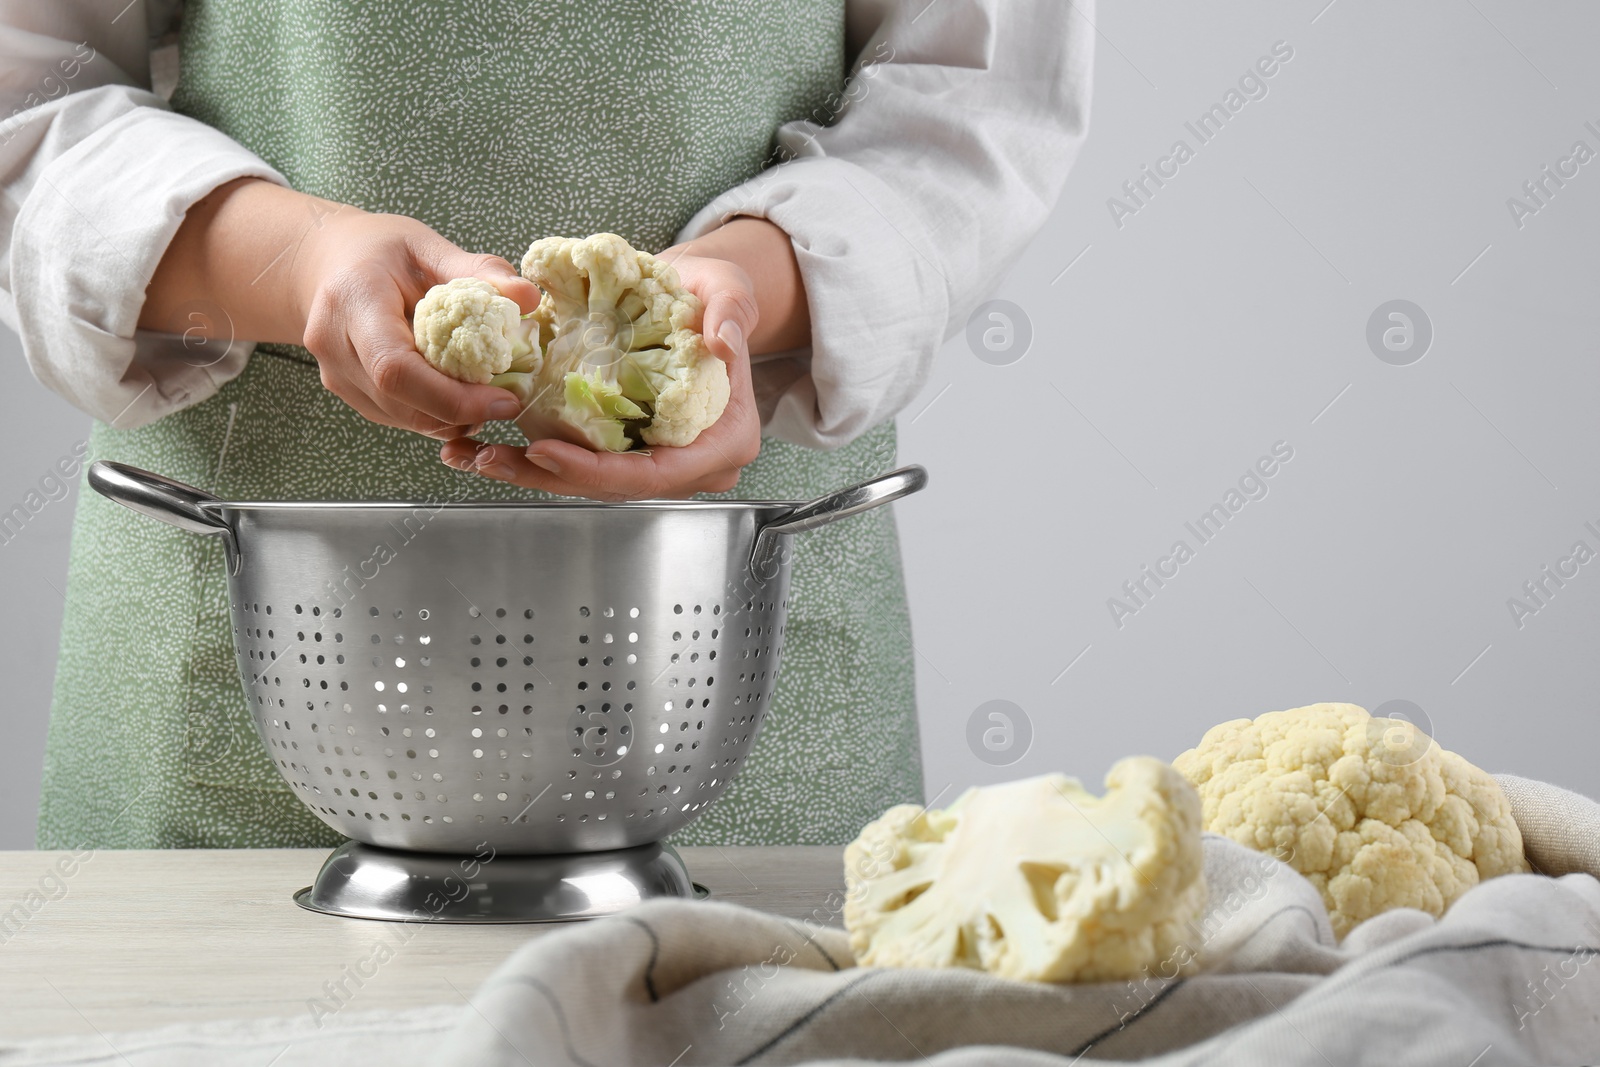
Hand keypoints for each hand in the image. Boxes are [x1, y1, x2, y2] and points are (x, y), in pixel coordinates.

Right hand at [140, 178, 543, 440]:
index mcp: (353, 300)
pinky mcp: (348, 391)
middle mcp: (335, 344)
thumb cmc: (378, 250)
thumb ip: (476, 270)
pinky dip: (435, 414)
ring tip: (488, 395)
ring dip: (452, 417)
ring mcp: (336, 374)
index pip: (395, 367)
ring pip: (402, 417)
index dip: (452, 396)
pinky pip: (398, 416)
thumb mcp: (426, 245)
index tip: (503, 399)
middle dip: (462, 411)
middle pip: (401, 401)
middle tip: (508, 401)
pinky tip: (459, 394)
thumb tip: (528, 297)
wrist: (324, 263)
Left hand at [439, 247, 763, 498]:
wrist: (699, 298)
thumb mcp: (730, 290)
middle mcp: (692, 464)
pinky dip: (539, 456)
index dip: (597, 470)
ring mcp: (660, 461)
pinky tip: (492, 446)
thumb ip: (732, 313)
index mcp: (724, 441)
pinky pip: (585, 461)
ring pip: (593, 481)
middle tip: (488, 458)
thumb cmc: (715, 295)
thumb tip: (723, 343)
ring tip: (476, 455)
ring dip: (532, 473)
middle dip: (548, 477)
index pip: (656, 474)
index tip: (543, 451)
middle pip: (616, 487)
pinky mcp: (631, 449)